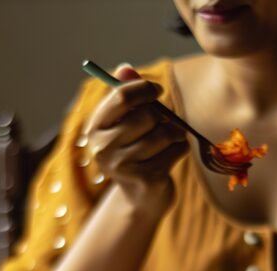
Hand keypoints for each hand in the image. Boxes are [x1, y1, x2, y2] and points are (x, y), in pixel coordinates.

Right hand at [82, 64, 189, 214]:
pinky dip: (181, 148)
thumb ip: (125, 93)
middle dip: (163, 116)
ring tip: (171, 139)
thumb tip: (125, 68)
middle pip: (147, 115)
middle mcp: (102, 148)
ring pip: (164, 133)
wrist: (140, 196)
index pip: (121, 97)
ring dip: (175, 133)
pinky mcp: (146, 178)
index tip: (156, 91)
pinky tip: (172, 155)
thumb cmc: (135, 150)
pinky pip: (176, 150)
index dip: (144, 89)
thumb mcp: (126, 121)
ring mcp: (123, 166)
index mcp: (94, 128)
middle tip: (163, 124)